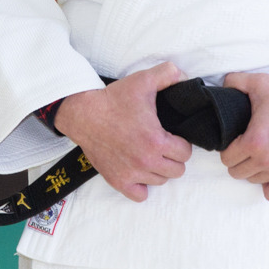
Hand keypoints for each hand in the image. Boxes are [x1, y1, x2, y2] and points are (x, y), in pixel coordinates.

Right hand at [53, 62, 193, 201]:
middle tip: (163, 145)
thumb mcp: (143, 81)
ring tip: (149, 154)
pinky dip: (142, 186)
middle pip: (176, 171)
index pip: (185, 153)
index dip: (181, 142)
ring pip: (160, 181)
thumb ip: (168, 74)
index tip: (172, 135)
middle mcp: (146, 161)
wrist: (83, 114)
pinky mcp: (117, 180)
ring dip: (158, 169)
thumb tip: (184, 76)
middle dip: (173, 157)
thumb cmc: (113, 99)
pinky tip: (139, 171)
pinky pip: (140, 195)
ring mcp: (131, 173)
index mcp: (156, 140)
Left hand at [219, 75, 268, 201]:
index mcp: (255, 140)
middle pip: (237, 172)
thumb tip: (220, 87)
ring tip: (263, 153)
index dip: (228, 148)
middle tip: (249, 146)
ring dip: (254, 169)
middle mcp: (268, 160)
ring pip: (253, 181)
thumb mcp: (260, 82)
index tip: (238, 139)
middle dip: (239, 159)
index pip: (226, 158)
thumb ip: (235, 82)